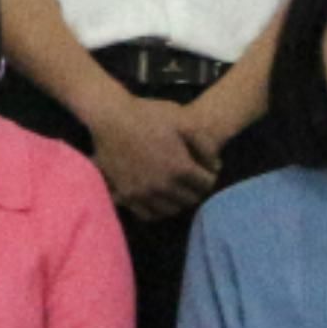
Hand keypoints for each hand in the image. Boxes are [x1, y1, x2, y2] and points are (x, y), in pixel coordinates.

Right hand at [87, 94, 215, 218]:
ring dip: (178, 202)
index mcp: (180, 167)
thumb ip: (204, 143)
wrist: (110, 117)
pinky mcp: (125, 196)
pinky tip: (159, 199)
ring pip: (170, 210)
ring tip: (177, 191)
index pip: (205, 184)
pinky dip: (157, 210)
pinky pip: (147, 214)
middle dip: (195, 190)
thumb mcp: (183, 119)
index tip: (205, 171)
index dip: (209, 176)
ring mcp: (143, 193)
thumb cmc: (148, 114)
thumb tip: (216, 166)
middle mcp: (163, 186)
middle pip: (190, 199)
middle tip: (192, 181)